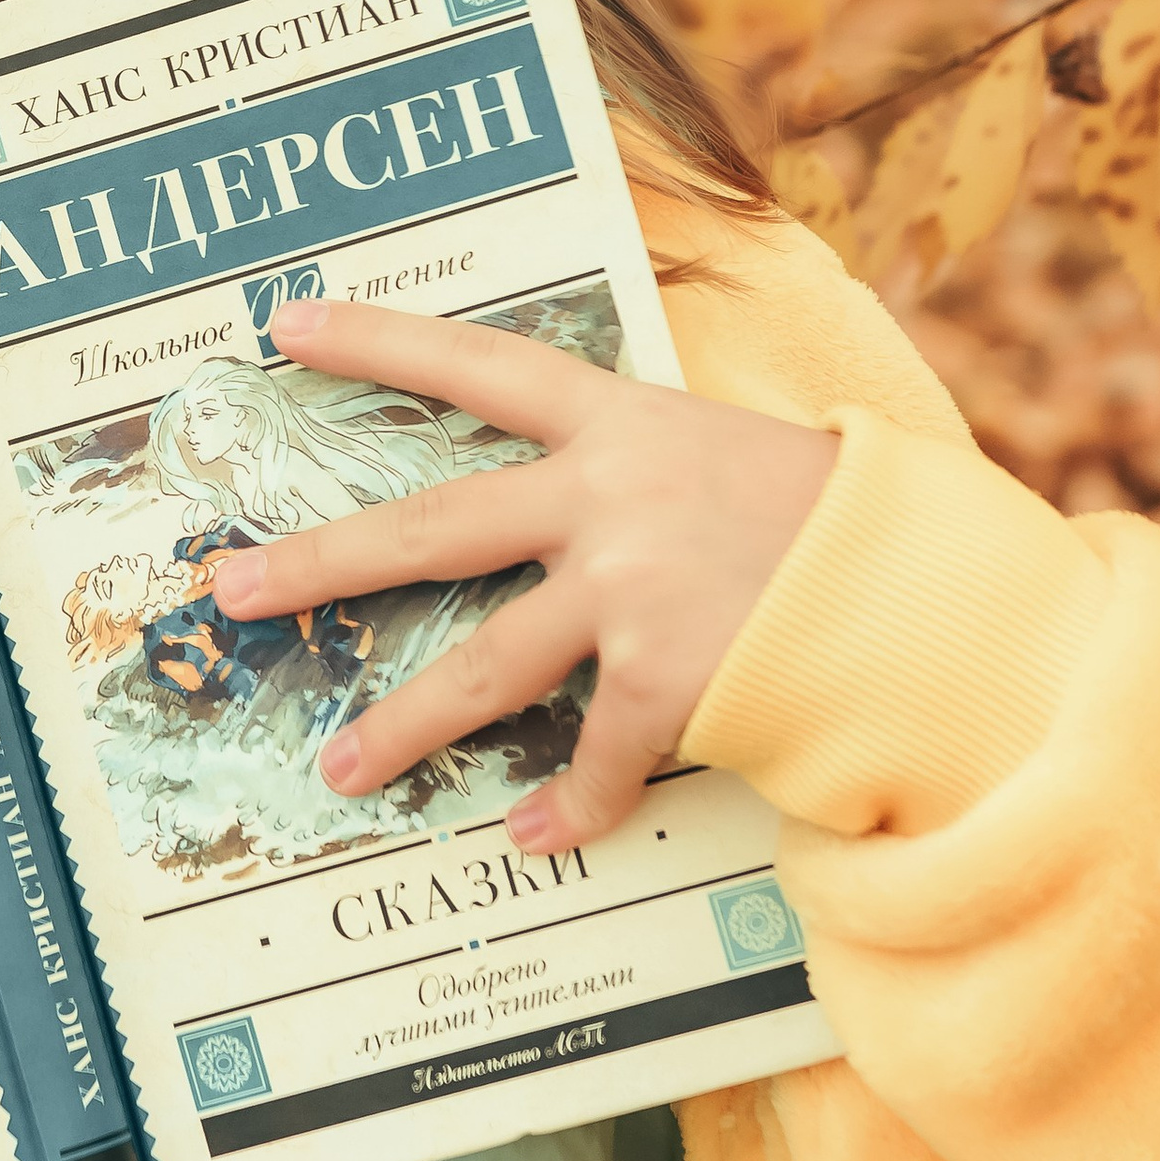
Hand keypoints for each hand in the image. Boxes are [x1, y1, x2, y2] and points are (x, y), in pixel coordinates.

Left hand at [209, 303, 834, 852]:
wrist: (930, 587)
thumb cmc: (830, 519)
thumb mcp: (725, 455)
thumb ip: (634, 475)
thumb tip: (557, 506)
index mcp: (623, 424)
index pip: (482, 366)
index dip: (383, 343)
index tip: (289, 326)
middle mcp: (610, 499)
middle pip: (431, 530)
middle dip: (321, 562)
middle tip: (230, 590)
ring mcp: (634, 591)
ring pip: (487, 668)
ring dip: (406, 725)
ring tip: (338, 767)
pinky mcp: (670, 679)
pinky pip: (596, 758)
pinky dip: (571, 805)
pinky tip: (536, 834)